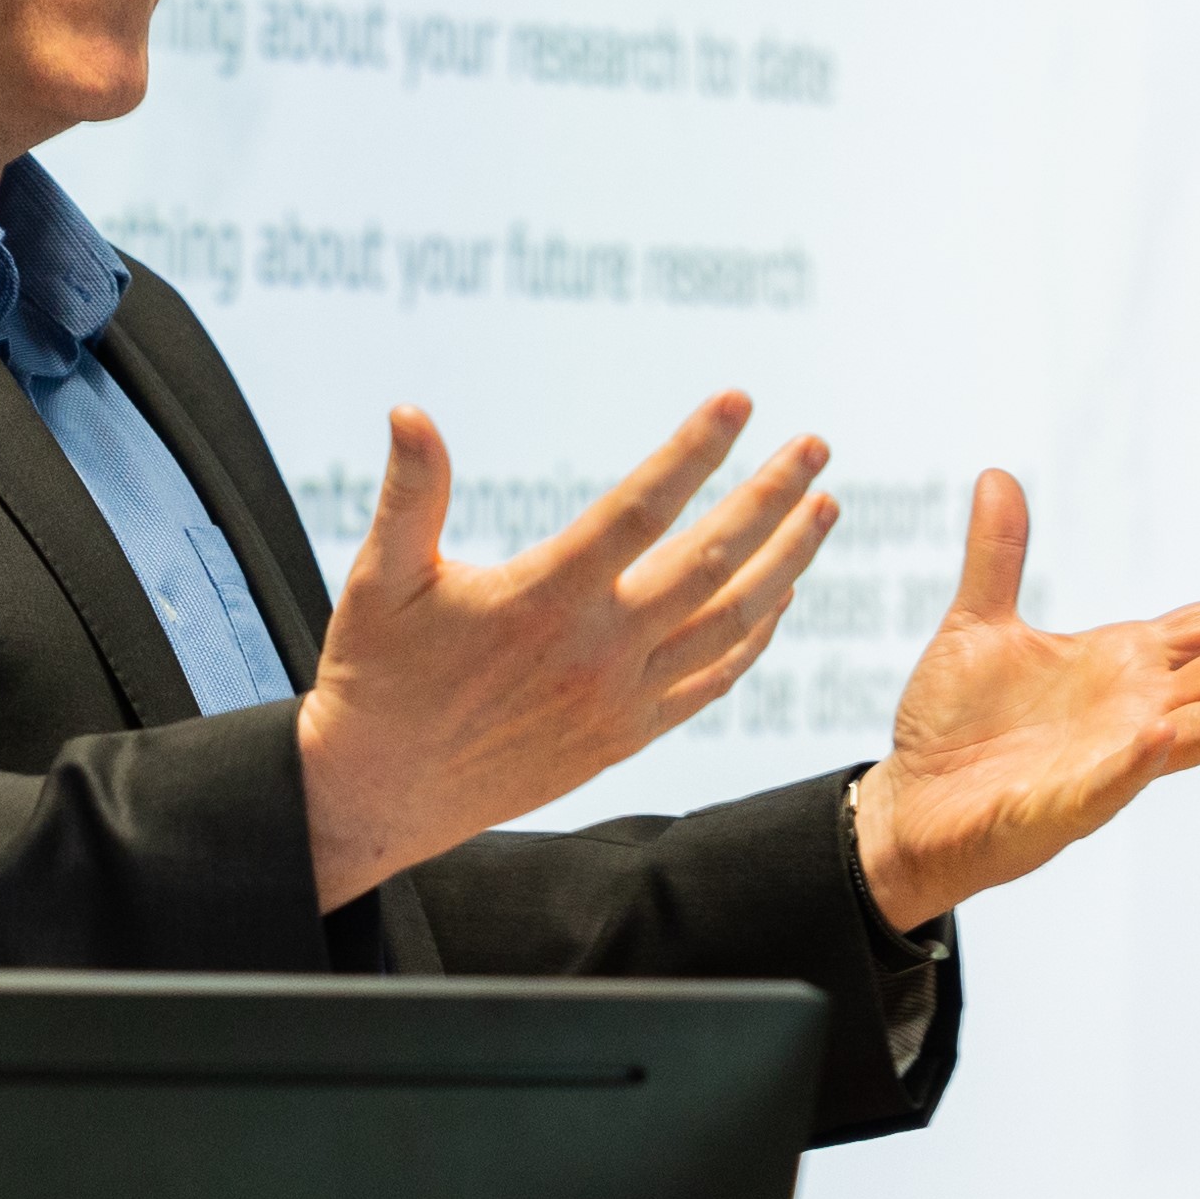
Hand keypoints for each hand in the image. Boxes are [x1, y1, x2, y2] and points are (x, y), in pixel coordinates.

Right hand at [297, 393, 834, 910]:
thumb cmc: (376, 677)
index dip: (695, 451)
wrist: (381, 795)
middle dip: (771, 497)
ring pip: (730, 624)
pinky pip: (713, 682)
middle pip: (711, 562)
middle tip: (814, 445)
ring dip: (786, 561)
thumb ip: (410, 492)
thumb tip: (408, 411)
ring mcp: (621, 699)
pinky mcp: (626, 736)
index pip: (640, 508)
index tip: (740, 402)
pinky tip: (781, 597)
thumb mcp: (381, 578)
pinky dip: (756, 638)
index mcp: (542, 598)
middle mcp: (596, 650)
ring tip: (822, 508)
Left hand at [853, 470, 1199, 929]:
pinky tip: (1159, 734)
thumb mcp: (977, 624)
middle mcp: (1133, 713)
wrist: (909, 804)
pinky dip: (1135, 761)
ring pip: (1192, 733)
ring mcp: (1108, 762)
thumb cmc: (954, 724)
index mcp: (1122, 667)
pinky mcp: (1064, 807)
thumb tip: (997, 475)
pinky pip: (1108, 784)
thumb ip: (998, 556)